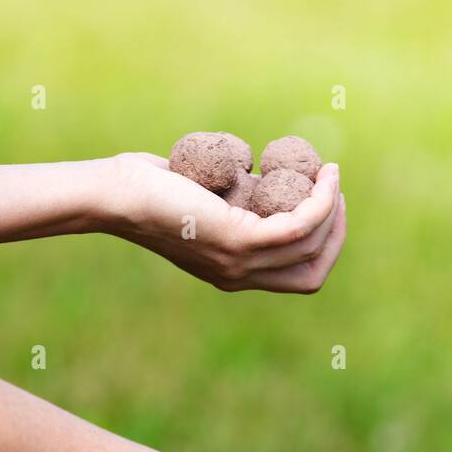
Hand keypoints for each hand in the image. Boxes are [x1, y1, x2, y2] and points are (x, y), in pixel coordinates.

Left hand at [101, 151, 345, 293]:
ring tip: (330, 175)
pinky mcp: (237, 240)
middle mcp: (240, 276)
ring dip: (332, 209)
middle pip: (313, 269)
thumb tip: (249, 176)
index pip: (297, 274)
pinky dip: (320, 200)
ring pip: (311, 245)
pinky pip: (297, 226)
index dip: (322, 242)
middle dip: (335, 231)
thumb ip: (224, 201)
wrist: (115, 197)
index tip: (324, 202)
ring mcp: (240, 262)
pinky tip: (323, 175)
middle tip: (334, 190)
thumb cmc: (145, 189)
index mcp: (233, 272)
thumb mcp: (197, 200)